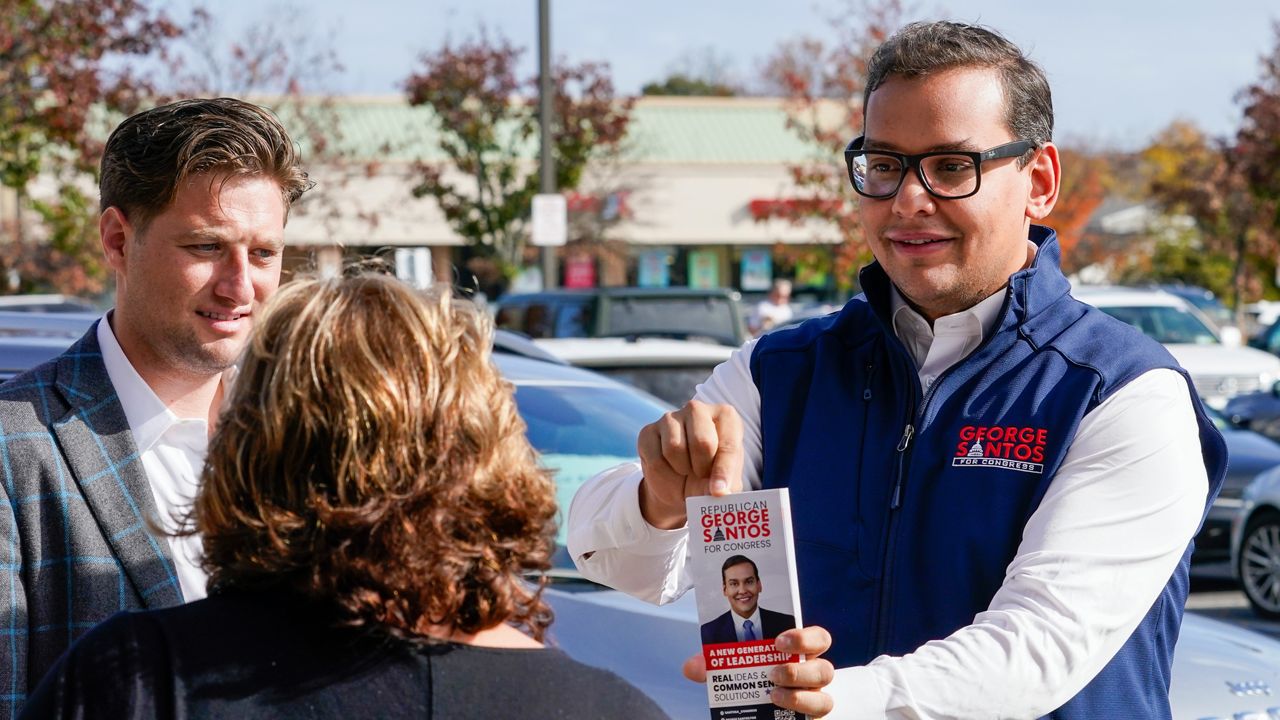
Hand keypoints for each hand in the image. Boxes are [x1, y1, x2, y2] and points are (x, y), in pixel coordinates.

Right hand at [636, 400, 743, 528]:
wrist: (681, 482)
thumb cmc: (711, 475)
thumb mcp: (724, 483)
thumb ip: (725, 485)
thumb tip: (717, 491)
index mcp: (726, 417)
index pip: (728, 444)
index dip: (724, 471)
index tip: (719, 492)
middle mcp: (698, 410)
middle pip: (702, 442)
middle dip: (702, 468)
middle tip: (702, 476)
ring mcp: (670, 418)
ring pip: (674, 448)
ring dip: (682, 471)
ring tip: (687, 472)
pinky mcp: (648, 431)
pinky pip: (655, 459)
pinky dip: (664, 477)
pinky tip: (670, 473)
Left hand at [681, 626, 835, 717]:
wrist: (754, 711)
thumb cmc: (751, 679)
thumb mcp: (731, 668)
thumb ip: (713, 664)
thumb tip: (692, 666)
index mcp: (799, 653)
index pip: (819, 639)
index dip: (805, 638)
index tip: (779, 641)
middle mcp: (812, 676)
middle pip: (826, 669)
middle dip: (799, 671)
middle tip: (772, 673)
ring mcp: (814, 700)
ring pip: (824, 699)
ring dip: (798, 698)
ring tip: (772, 696)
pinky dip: (797, 715)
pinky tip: (777, 713)